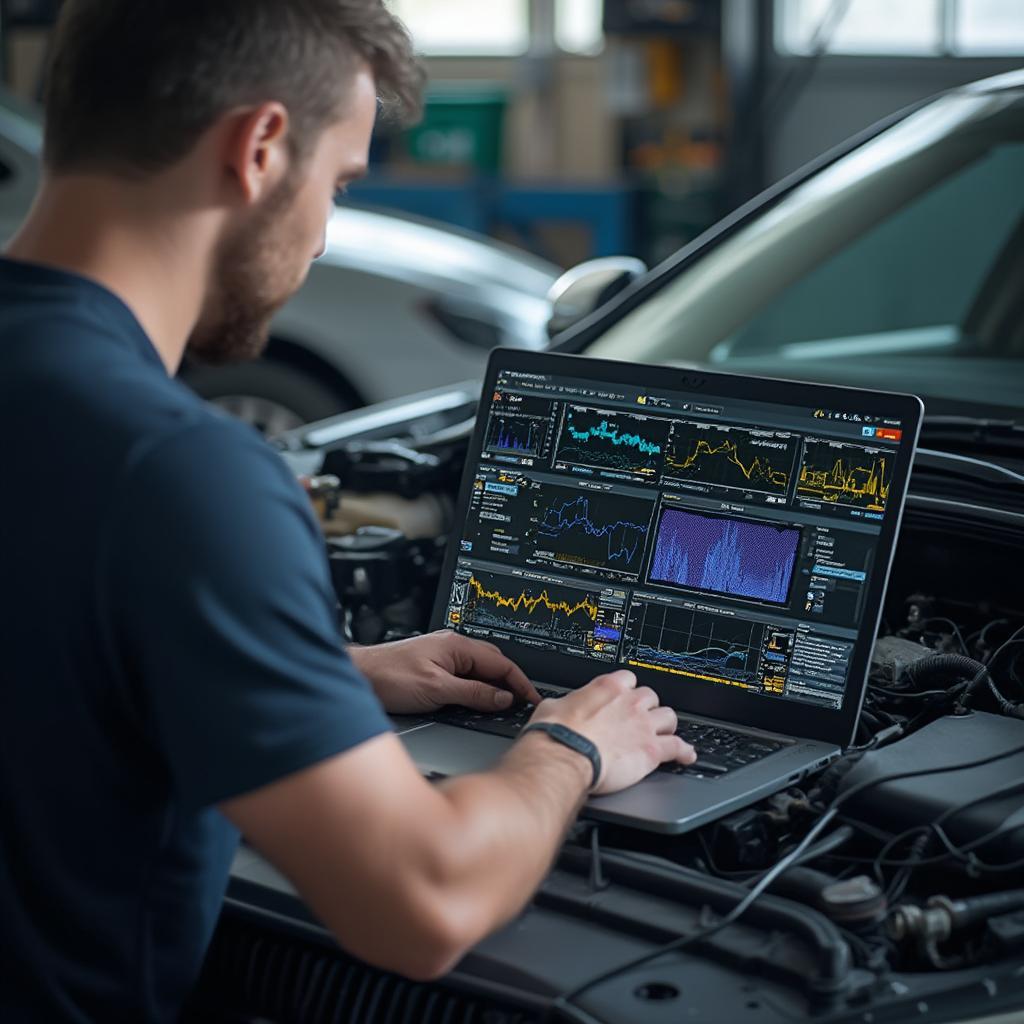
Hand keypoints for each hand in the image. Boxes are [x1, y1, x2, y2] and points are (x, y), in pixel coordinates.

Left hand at [349, 630, 539, 714]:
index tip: (533, 700)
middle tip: (523, 705)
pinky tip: (478, 700)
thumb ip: (473, 693)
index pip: (502, 663)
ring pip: (480, 669)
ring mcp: (443, 655)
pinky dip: (478, 687)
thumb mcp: (437, 689)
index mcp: (458, 646)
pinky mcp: (434, 666)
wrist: (358, 676)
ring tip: (505, 705)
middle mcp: (453, 646)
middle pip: (495, 664)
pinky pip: (466, 675)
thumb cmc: (388, 677)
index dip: (521, 683)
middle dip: (512, 683)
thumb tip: (503, 698)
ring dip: (495, 686)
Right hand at [525, 670, 694, 794]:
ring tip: (662, 735)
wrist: (563, 756)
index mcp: (607, 688)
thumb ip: (567, 703)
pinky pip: (677, 747)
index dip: (627, 690)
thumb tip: (561, 707)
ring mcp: (643, 725)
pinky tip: (686, 755)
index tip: (624, 699)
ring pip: (669, 717)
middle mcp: (629, 703)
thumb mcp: (552, 707)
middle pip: (651, 697)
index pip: (628, 678)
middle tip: (638, 721)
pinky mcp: (651, 750)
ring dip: (665, 726)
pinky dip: (683, 751)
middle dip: (646, 708)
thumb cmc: (554, 734)